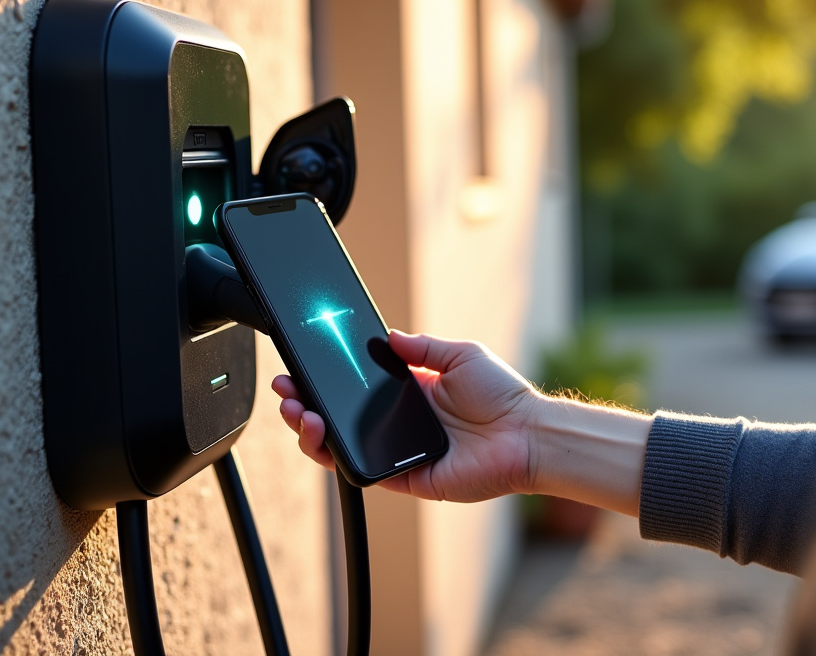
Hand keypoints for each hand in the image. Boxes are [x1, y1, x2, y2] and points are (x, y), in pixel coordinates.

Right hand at [273, 330, 541, 501]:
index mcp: (409, 394)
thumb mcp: (459, 355)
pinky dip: (338, 459)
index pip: (354, 388)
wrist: (529, 434)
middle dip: (304, 404)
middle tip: (287, 390)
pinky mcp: (405, 478)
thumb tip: (388, 337)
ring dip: (311, 432)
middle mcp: (398, 424)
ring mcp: (398, 453)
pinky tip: (323, 438)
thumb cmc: (503, 395)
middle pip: (338, 418)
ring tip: (298, 414)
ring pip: (341, 447)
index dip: (324, 380)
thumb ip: (422, 347)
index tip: (300, 367)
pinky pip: (363, 471)